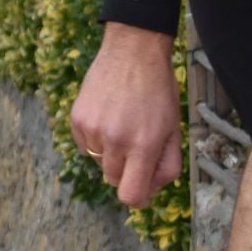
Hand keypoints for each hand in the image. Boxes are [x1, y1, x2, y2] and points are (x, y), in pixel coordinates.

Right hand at [69, 22, 183, 207]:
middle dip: (127, 170)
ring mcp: (92, 129)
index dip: (138, 196)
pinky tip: (107, 118)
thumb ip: (167, 166)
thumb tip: (151, 188)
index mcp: (143, 146)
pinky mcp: (77, 119)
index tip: (142, 187)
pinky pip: (84, 145)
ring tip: (121, 126)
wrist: (132, 54)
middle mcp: (114, 141)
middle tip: (137, 147)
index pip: (131, 195)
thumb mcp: (174, 131)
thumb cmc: (158, 92)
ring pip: (99, 162)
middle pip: (114, 181)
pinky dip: (95, 139)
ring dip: (111, 153)